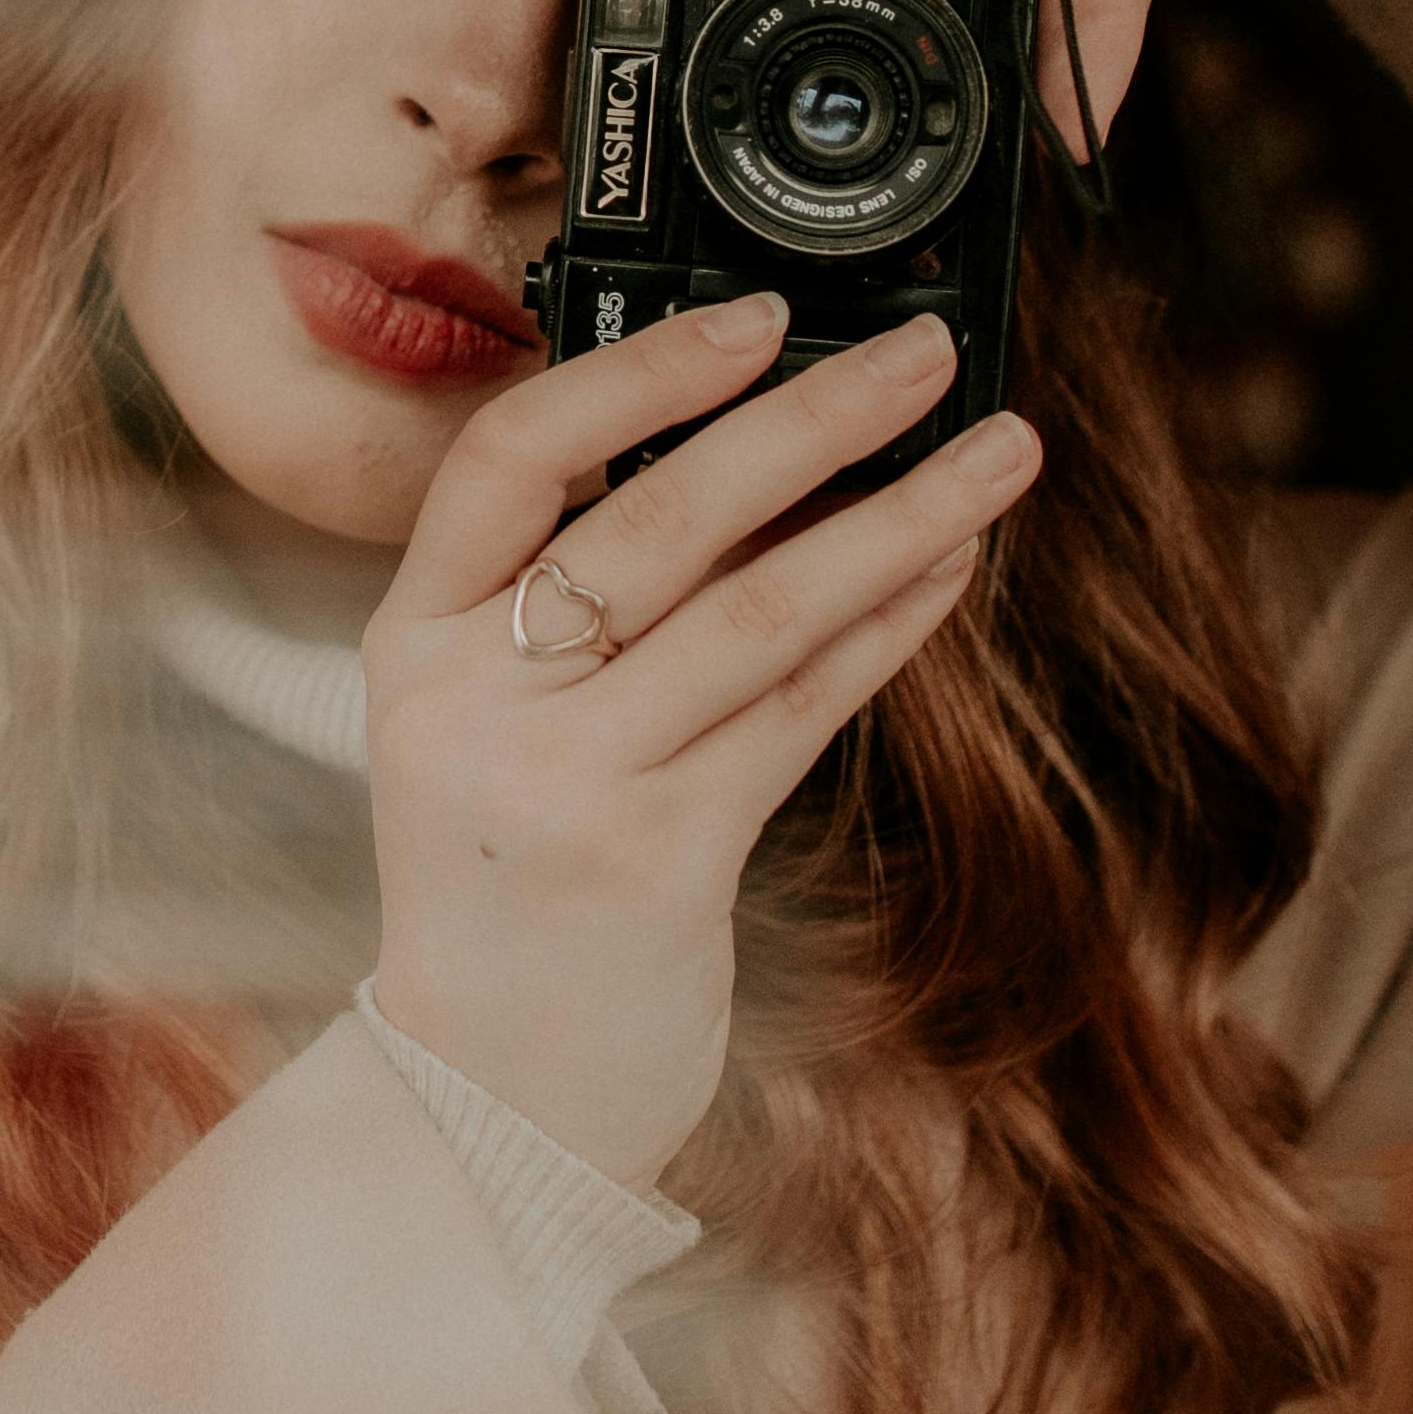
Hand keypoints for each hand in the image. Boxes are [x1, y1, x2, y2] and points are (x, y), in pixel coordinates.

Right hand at [365, 289, 1043, 1192]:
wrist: (489, 1096)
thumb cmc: (510, 885)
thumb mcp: (490, 726)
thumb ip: (580, 601)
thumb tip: (765, 447)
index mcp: (413, 642)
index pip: (509, 459)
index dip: (637, 373)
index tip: (758, 318)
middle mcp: (470, 704)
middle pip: (656, 519)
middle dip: (814, 418)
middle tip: (928, 351)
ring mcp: (559, 785)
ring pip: (755, 611)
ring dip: (897, 517)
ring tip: (1000, 452)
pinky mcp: (655, 862)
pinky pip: (797, 713)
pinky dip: (886, 628)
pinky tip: (952, 570)